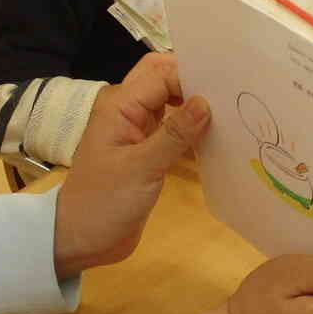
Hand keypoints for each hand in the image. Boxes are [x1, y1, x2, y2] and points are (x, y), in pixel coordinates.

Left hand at [55, 56, 207, 276]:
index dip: (192, 76)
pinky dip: (191, 126)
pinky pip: (172, 125)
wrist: (82, 239)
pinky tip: (216, 134)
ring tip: (230, 110)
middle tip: (229, 92)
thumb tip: (206, 102)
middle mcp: (128, 109)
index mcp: (120, 105)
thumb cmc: (104, 202)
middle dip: (193, 79)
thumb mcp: (142, 169)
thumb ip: (174, 135)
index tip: (227, 88)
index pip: (162, 74)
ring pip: (169, 99)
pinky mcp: (147, 149)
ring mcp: (137, 129)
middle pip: (163, 78)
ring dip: (194, 102)